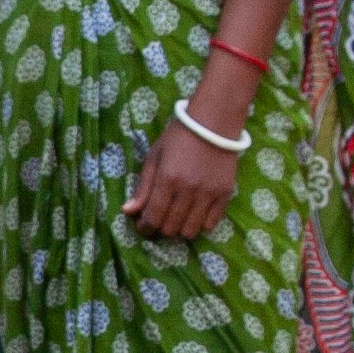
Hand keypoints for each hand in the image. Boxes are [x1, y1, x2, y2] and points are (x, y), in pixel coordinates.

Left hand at [124, 115, 240, 244]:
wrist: (214, 121)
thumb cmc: (179, 136)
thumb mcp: (154, 156)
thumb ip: (143, 186)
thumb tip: (128, 211)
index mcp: (167, 180)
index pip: (152, 218)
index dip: (144, 227)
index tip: (143, 226)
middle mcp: (188, 190)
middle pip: (170, 228)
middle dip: (160, 228)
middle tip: (159, 219)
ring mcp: (208, 194)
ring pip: (190, 231)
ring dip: (180, 229)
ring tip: (177, 218)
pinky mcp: (225, 194)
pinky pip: (211, 224)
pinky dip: (200, 224)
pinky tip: (194, 215)